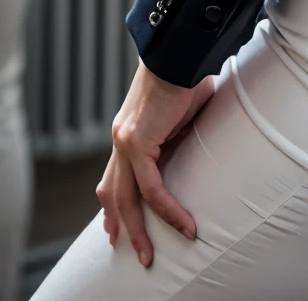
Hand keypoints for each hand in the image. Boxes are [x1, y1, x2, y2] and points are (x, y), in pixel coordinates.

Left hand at [97, 61, 216, 265]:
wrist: (179, 52)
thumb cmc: (185, 75)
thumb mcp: (181, 115)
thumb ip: (178, 137)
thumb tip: (194, 147)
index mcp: (128, 131)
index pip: (114, 176)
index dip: (113, 204)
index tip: (113, 226)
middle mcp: (120, 138)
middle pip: (113, 193)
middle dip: (120, 224)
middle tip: (128, 250)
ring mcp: (124, 140)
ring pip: (127, 198)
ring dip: (139, 230)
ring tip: (150, 255)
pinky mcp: (136, 142)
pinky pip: (151, 189)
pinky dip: (168, 210)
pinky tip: (183, 224)